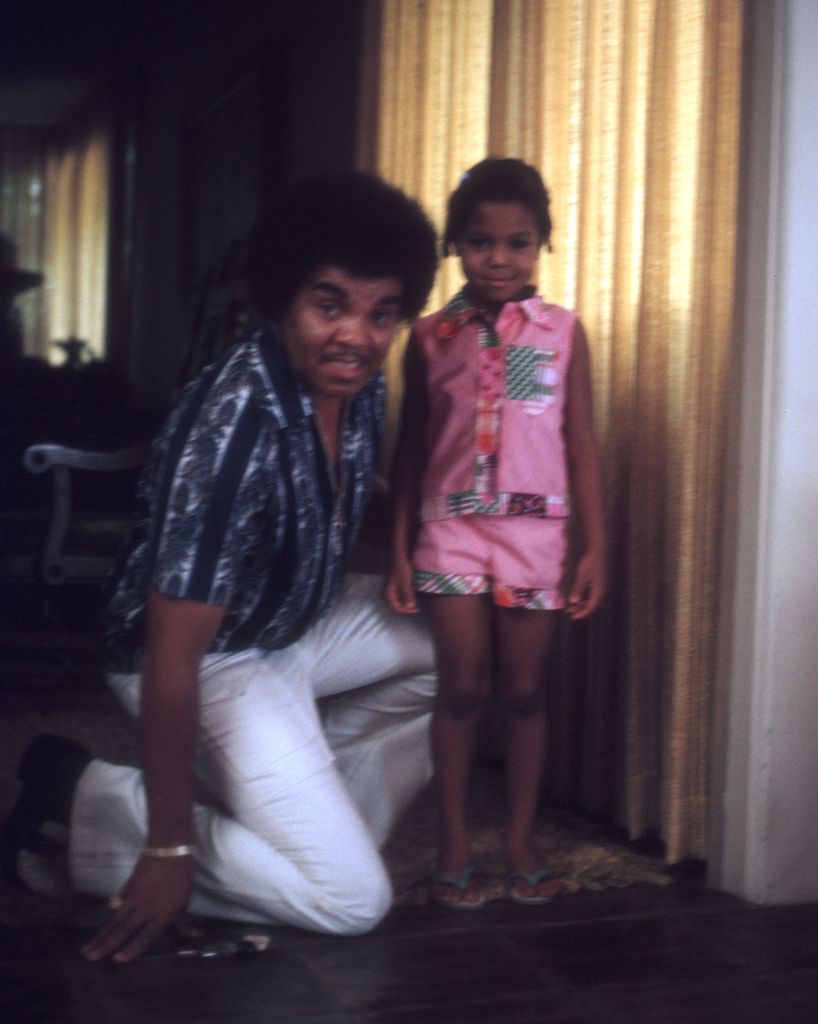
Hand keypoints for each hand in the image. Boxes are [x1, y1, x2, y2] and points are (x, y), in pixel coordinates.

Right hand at [81, 854, 196, 962]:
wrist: (169, 849)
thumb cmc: (181, 877)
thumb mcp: (185, 901)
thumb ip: (184, 923)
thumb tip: (195, 936)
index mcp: (163, 914)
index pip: (145, 936)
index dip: (131, 949)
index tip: (117, 960)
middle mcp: (146, 909)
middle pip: (123, 930)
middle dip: (105, 945)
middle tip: (90, 958)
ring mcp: (134, 898)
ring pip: (114, 920)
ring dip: (99, 935)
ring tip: (86, 949)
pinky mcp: (127, 888)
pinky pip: (116, 906)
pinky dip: (107, 918)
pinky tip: (99, 928)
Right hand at [383, 558, 418, 613]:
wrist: (399, 555)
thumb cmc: (401, 567)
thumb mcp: (405, 582)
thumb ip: (407, 595)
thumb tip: (410, 607)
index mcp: (388, 592)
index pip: (396, 607)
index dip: (406, 611)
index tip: (415, 610)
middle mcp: (387, 592)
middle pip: (396, 605)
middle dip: (406, 608)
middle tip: (416, 608)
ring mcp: (391, 588)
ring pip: (399, 600)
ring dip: (407, 603)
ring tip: (416, 603)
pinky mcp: (395, 585)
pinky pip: (400, 594)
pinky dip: (406, 597)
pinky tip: (413, 595)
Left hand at [566, 550, 605, 619]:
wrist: (596, 550)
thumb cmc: (589, 562)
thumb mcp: (582, 576)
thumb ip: (578, 589)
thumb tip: (573, 602)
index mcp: (598, 590)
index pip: (591, 606)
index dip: (582, 613)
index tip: (573, 617)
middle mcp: (600, 590)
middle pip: (591, 604)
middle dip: (580, 609)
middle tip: (569, 612)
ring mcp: (599, 586)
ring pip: (590, 599)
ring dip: (581, 603)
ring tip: (571, 605)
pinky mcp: (596, 581)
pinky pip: (590, 593)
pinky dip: (583, 597)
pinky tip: (576, 596)